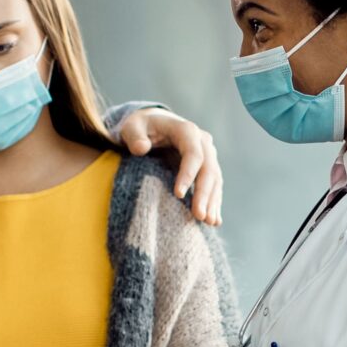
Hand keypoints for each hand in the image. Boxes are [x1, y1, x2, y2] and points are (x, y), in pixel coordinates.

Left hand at [116, 107, 223, 225]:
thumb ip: (134, 136)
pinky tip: (214, 221)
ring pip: (215, 179)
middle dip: (204, 193)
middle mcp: (202, 141)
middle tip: (199, 216)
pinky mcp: (207, 167)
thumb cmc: (141, 127)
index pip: (193, 153)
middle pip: (208, 169)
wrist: (153, 124)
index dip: (188, 174)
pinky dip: (214, 202)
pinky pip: (214, 185)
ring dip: (213, 201)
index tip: (178, 195)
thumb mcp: (132, 127)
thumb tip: (141, 148)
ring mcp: (207, 154)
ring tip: (208, 222)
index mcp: (186, 130)